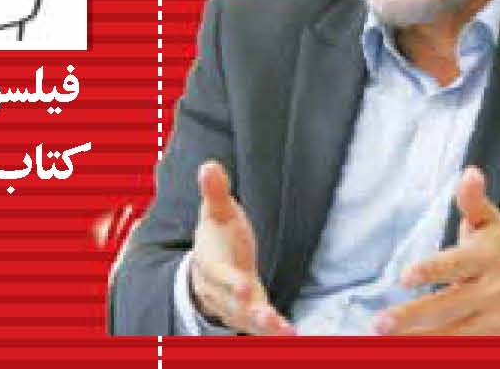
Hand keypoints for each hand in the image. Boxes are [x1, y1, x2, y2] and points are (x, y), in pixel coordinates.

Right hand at [187, 159, 295, 335]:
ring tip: (286, 331)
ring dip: (265, 326)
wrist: (208, 272)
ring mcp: (235, 309)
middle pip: (235, 305)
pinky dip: (273, 333)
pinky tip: (291, 334)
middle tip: (267, 317)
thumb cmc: (218, 237)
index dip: (231, 283)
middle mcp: (221, 293)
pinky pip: (259, 329)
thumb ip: (215, 193)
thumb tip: (209, 165)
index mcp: (212, 266)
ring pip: (248, 321)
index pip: (220, 276)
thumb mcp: (217, 213)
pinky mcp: (249, 318)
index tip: (245, 288)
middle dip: (251, 312)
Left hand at [378, 166, 499, 336]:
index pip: (455, 265)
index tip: (404, 277)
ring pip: (454, 335)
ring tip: (387, 343)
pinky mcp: (497, 341)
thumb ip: (473, 200)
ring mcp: (494, 321)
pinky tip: (413, 354)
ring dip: (421, 341)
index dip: (431, 271)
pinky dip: (444, 353)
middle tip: (380, 323)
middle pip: (448, 306)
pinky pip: (467, 350)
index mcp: (485, 258)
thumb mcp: (491, 222)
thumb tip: (470, 172)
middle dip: (413, 316)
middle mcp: (489, 291)